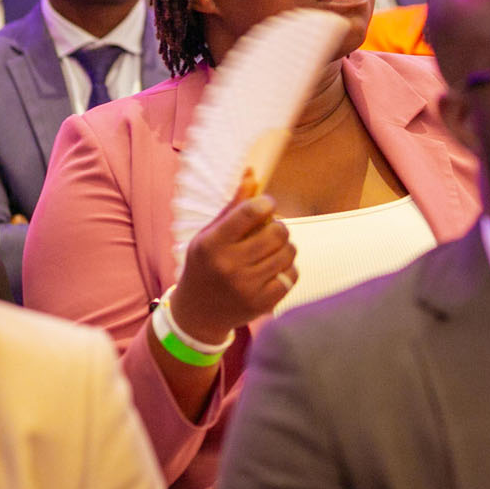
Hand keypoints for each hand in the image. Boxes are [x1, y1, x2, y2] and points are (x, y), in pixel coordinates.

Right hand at [169, 171, 296, 345]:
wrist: (197, 313)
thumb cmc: (205, 266)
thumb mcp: (208, 235)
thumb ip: (232, 207)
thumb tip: (252, 175)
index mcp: (212, 244)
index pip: (250, 212)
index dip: (266, 203)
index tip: (267, 204)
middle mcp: (229, 265)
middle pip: (277, 232)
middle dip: (278, 226)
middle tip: (270, 230)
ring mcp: (247, 287)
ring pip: (288, 252)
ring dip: (285, 247)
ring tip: (272, 249)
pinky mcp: (262, 303)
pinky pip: (292, 275)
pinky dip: (288, 268)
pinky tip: (274, 268)